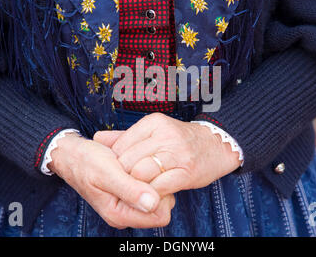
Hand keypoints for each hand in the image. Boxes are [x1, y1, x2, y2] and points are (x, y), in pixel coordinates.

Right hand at [48, 133, 174, 228]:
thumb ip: (129, 190)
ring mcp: (129, 204)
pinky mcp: (131, 194)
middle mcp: (126, 214)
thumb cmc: (86, 161)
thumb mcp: (107, 173)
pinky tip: (136, 163)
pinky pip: (151, 185)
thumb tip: (153, 203)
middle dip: (158, 184)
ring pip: (160, 194)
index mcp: (120, 215)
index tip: (148, 174)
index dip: (161, 193)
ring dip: (153, 177)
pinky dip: (148, 173)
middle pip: (163, 206)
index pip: (160, 214)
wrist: (72, 155)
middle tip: (141, 166)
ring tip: (136, 163)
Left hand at [94, 113, 241, 197]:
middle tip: (126, 183)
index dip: (115, 162)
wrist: (217, 144)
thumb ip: (125, 136)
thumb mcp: (153, 131)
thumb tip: (97, 138)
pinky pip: (159, 186)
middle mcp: (164, 135)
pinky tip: (152, 193)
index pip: (120, 145)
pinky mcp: (187, 171)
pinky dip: (151, 193)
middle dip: (123, 175)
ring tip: (138, 188)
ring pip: (140, 174)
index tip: (119, 170)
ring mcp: (176, 153)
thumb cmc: (180, 140)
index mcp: (153, 122)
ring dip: (136, 186)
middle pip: (128, 161)